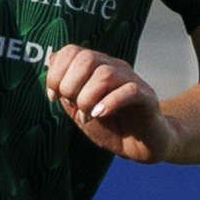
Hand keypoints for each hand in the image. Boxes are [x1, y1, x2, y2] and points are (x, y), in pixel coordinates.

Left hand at [47, 44, 182, 163]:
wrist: (141, 147)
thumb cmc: (111, 128)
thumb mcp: (79, 110)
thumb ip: (65, 88)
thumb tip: (51, 59)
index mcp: (97, 67)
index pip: (71, 51)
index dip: (55, 74)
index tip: (54, 97)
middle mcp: (114, 68)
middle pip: (86, 58)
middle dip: (70, 85)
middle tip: (74, 106)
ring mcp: (132, 81)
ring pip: (105, 74)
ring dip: (88, 98)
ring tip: (88, 115)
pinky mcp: (147, 98)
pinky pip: (129, 91)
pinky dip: (109, 103)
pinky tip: (100, 115)